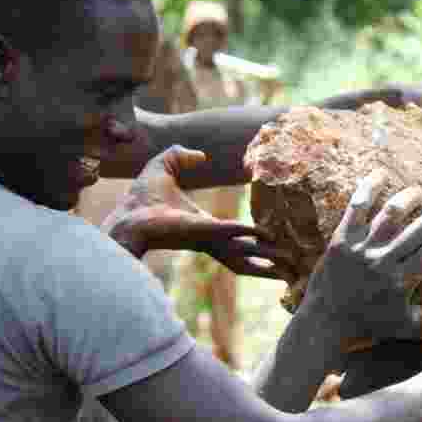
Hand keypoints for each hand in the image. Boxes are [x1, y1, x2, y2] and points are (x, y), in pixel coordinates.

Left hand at [102, 146, 291, 278]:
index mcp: (207, 228)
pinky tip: (269, 236)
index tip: (277, 243)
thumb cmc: (141, 198)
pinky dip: (252, 235)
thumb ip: (181, 156)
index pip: (239, 239)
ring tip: (291, 264)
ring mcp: (210, 238)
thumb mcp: (163, 167)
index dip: (258, 241)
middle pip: (249, 255)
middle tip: (295, 266)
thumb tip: (200, 157)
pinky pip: (235, 234)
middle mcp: (213, 238)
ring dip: (268, 259)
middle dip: (271, 263)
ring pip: (247, 252)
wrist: (126, 216)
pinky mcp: (205, 232)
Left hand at [303, 170, 421, 345]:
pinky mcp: (341, 239)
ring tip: (420, 192)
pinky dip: (369, 188)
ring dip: (410, 198)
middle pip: (418, 229)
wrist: (325, 322)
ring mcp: (361, 249)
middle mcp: (383, 263)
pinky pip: (357, 208)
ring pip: (391, 214)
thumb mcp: (407, 326)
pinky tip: (382, 173)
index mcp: (402, 282)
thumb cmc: (370, 325)